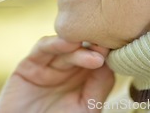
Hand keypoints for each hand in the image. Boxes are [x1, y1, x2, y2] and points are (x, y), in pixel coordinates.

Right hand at [0, 35, 114, 112]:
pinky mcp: (29, 65)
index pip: (98, 58)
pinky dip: (55, 43)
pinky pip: (42, 49)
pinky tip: (69, 44)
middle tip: (107, 47)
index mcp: (84, 80)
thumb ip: (98, 87)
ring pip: (65, 46)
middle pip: (82, 48)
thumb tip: (109, 63)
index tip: (120, 49)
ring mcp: (48, 66)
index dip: (107, 52)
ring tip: (94, 52)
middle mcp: (67, 70)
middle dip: (95, 46)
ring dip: (78, 45)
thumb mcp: (86, 109)